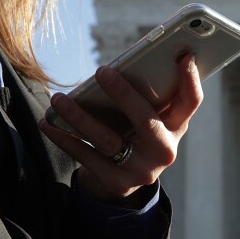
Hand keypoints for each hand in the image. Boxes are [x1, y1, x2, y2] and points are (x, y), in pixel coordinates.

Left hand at [39, 55, 203, 207]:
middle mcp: (164, 150)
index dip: (190, 80)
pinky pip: (86, 157)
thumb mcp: (151, 118)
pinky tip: (48, 124)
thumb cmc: (135, 133)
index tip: (184, 56)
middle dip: (124, 95)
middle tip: (102, 72)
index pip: (191, 102)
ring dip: (80, 117)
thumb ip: (148, 96)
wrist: (124, 178)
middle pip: (146, 120)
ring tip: (59, 100)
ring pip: (108, 140)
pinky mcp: (116, 182)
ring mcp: (141, 169)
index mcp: (176, 128)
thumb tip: (126, 63)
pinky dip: (65, 138)